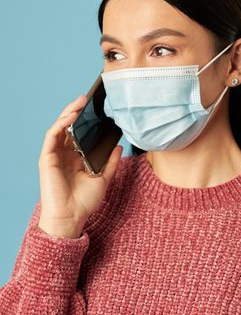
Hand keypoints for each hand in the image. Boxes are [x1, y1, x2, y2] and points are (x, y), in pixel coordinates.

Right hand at [38, 94, 122, 237]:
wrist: (72, 217)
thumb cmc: (85, 201)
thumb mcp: (104, 178)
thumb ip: (110, 161)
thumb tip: (119, 145)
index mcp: (76, 157)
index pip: (79, 133)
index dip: (86, 120)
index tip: (97, 107)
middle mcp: (64, 154)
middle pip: (68, 127)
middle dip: (77, 111)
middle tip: (87, 98)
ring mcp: (54, 155)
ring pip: (59, 128)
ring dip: (68, 113)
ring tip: (79, 102)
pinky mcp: (47, 159)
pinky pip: (52, 137)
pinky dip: (60, 125)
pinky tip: (70, 117)